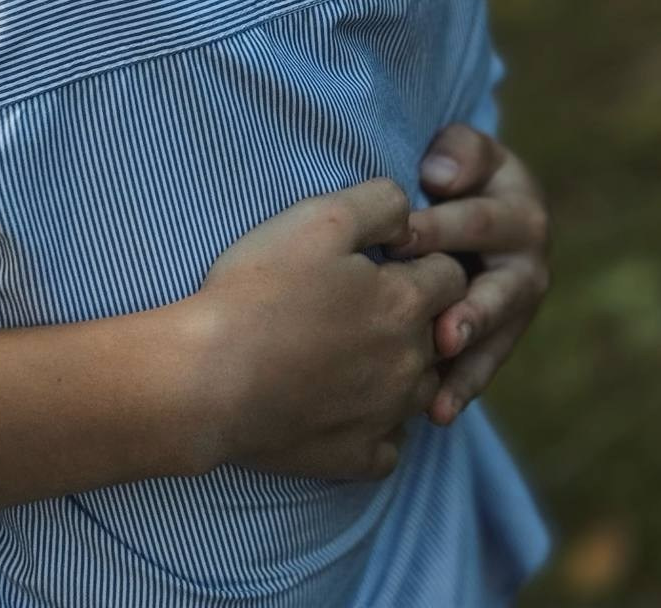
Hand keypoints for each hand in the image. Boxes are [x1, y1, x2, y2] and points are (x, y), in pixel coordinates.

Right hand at [185, 179, 465, 481]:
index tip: (387, 258)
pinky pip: (391, 445)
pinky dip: (377, 426)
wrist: (209, 376)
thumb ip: (379, 204)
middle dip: (418, 315)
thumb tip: (408, 216)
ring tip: (356, 352)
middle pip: (444, 335)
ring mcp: (387, 416)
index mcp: (406, 303)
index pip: (451, 275)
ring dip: (404, 370)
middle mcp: (410, 363)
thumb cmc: (260, 289)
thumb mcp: (319, 218)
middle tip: (366, 302)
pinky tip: (346, 405)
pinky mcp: (358, 456)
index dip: (421, 260)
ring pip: (423, 390)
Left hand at [391, 125, 549, 425]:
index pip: (475, 219)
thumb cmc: (453, 168)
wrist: (472, 198)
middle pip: (496, 287)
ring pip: (495, 335)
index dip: (435, 229)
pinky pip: (486, 364)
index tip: (396, 241)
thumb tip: (439, 176)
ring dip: (468, 361)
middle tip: (438, 332)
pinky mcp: (503, 335)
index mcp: (519, 207)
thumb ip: (458, 153)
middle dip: (466, 310)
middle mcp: (529, 259)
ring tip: (438, 386)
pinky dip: (461, 387)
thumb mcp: (460, 149)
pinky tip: (436, 411)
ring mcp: (519, 303)